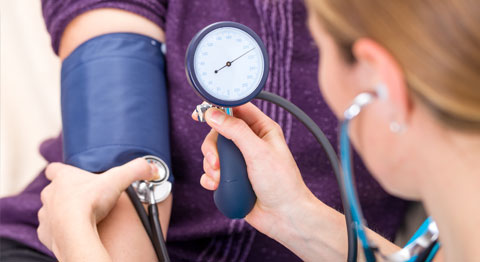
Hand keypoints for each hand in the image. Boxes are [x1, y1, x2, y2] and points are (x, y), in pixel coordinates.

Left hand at [37, 158, 157, 259]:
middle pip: (54, 190)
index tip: (71, 174)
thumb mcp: (118, 180)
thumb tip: (152, 167)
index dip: (62, 171)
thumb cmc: (89, 203)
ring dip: (62, 213)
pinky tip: (74, 231)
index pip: (54, 168)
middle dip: (66, 194)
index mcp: (64, 178)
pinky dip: (60, 231)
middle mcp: (50, 194)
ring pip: (51, 210)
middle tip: (85, 199)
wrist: (73, 231)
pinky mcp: (45, 233)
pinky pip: (50, 230)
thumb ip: (136, 170)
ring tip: (80, 217)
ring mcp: (46, 214)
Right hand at [193, 103, 316, 237]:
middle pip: (219, 132)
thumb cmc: (282, 184)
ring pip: (213, 153)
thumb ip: (236, 131)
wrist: (284, 216)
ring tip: (221, 178)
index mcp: (262, 129)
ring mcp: (240, 161)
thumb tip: (214, 114)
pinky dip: (210, 179)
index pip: (237, 109)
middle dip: (213, 147)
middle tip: (216, 161)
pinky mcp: (232, 178)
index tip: (201, 112)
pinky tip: (218, 186)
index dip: (218, 108)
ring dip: (211, 166)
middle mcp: (250, 143)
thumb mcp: (258, 152)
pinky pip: (211, 172)